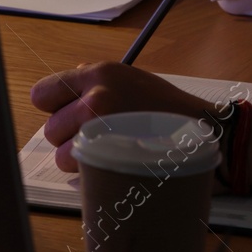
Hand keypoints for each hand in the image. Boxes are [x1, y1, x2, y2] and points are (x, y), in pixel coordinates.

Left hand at [30, 61, 213, 172]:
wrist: (209, 134)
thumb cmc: (170, 110)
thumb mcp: (134, 80)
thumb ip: (99, 81)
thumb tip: (70, 80)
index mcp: (99, 74)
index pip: (43, 94)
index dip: (52, 108)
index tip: (66, 116)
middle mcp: (95, 98)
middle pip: (51, 130)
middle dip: (68, 139)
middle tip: (98, 139)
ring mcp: (101, 130)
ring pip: (62, 157)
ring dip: (81, 161)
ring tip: (112, 153)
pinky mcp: (109, 160)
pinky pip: (79, 175)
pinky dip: (91, 177)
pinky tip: (114, 167)